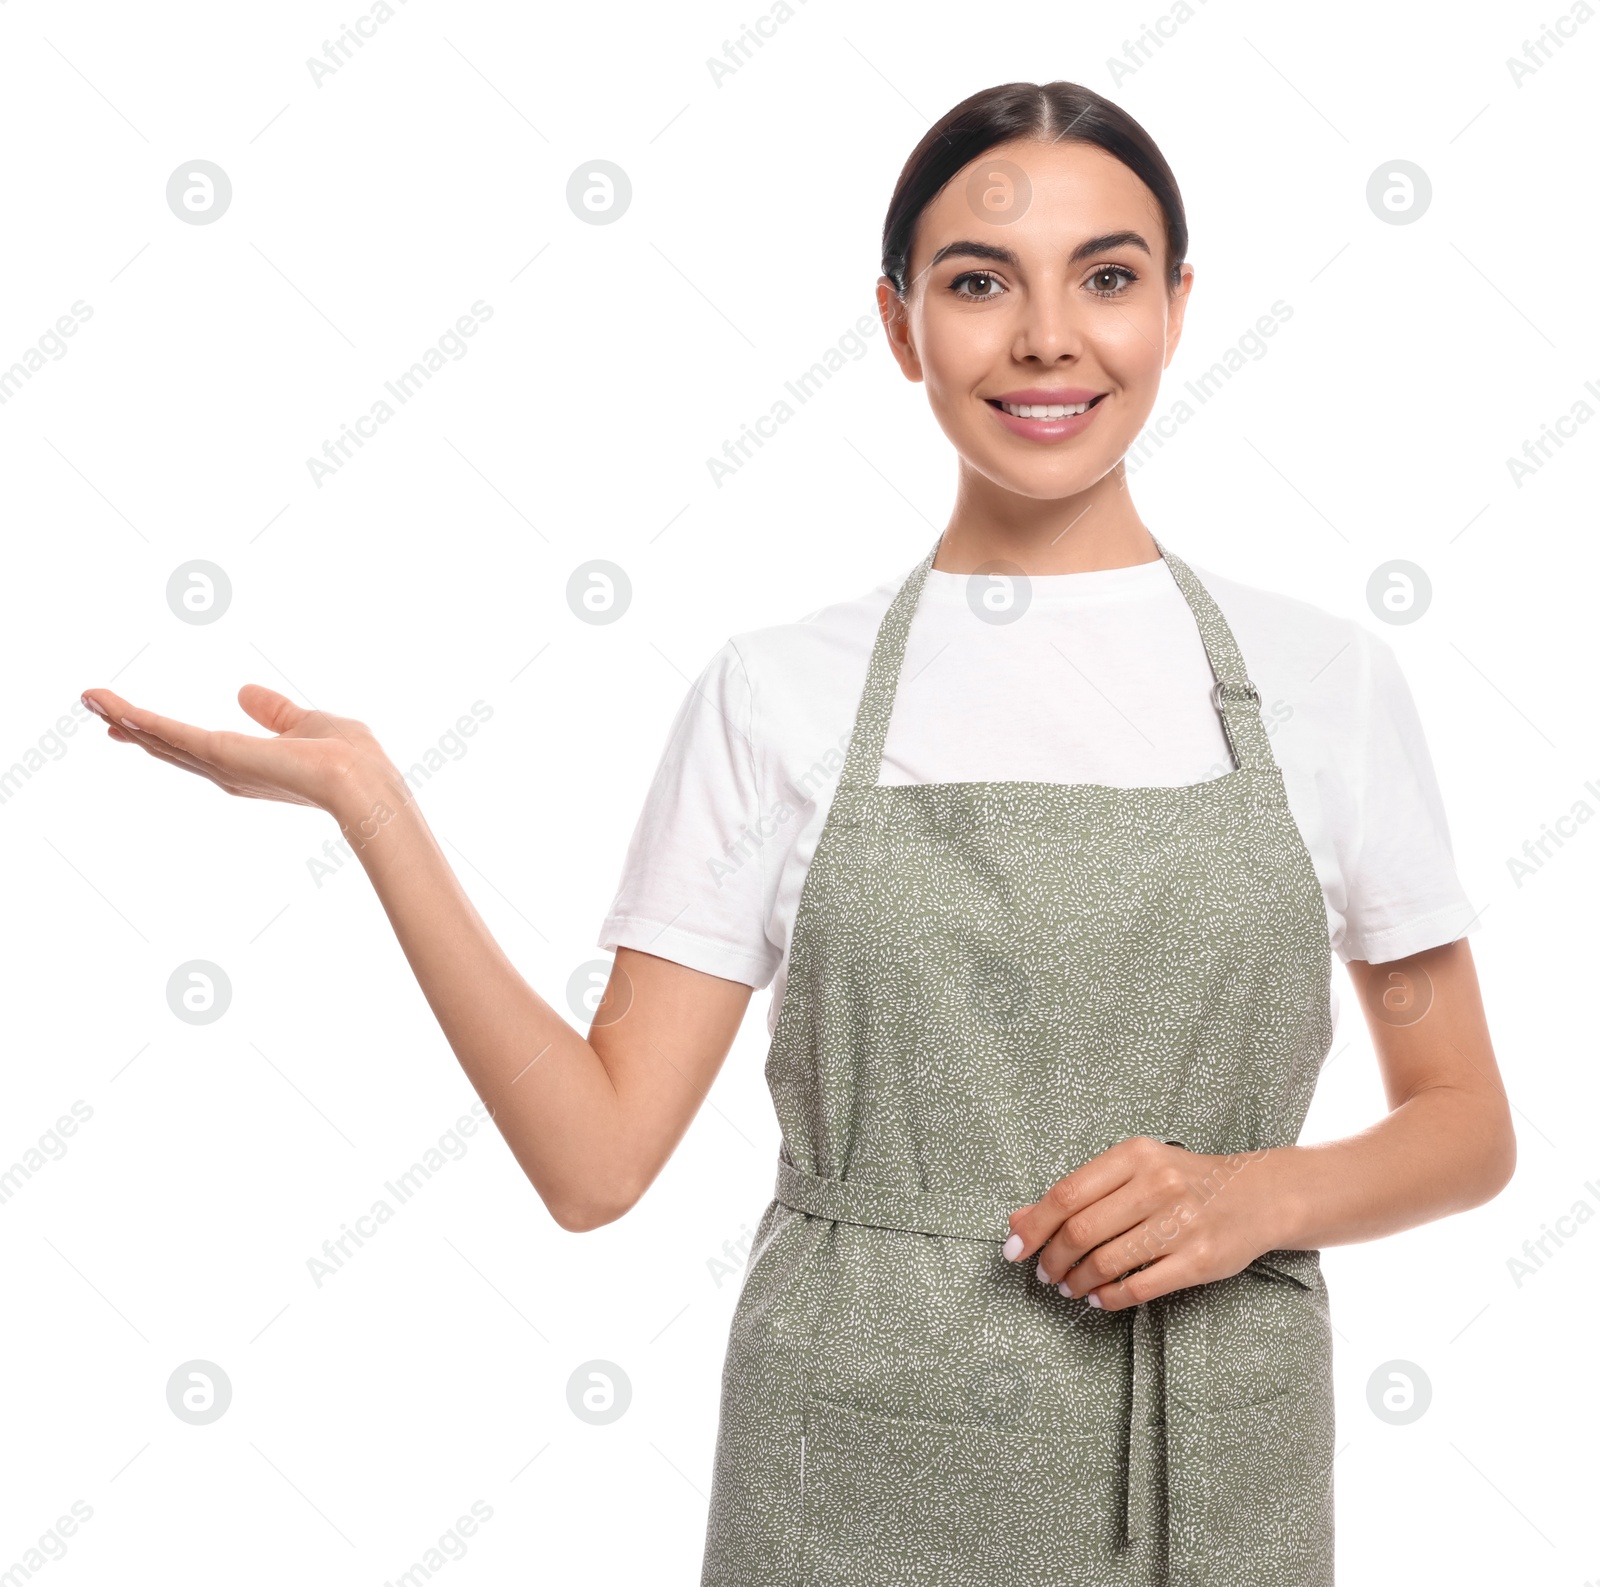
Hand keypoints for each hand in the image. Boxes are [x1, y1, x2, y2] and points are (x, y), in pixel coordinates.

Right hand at [80, 684, 396, 816]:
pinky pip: (170, 733)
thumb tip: (245, 692)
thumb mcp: (305, 723)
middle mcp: (228, 772)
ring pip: (161, 738)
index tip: (130, 720)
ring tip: (90, 698)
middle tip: (94, 705)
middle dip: (130, 724)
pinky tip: (114, 707)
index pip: (194, 747)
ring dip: (124, 716)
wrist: (360, 780)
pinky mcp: (219, 754)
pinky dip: (139, 719)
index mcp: (248, 765)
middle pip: (167, 745)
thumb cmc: (348, 758)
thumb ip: (275, 711)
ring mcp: (221, 766)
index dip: (161, 733)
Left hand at [1002, 1136, 1287, 1310]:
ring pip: (1106, 1261)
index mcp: (1134, 1155)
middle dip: (1052, 1259)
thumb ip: (1078, 1193)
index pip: (1067, 1193)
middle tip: (1045, 1274)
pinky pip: (1140, 1287)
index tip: (1013, 1249)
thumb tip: (1018, 1220)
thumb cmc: (1182, 1181)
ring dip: (1077, 1281)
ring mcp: (1181, 1223)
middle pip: (1081, 1230)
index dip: (1033, 1226)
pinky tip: (1098, 1297)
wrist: (1257, 1194)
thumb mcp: (1132, 1171)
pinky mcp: (1201, 1260)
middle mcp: (1157, 1184)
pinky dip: (1109, 1297)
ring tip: (1069, 1287)